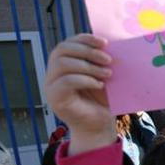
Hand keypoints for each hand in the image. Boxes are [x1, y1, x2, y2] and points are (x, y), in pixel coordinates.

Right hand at [45, 34, 115, 154]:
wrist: (99, 125)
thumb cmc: (102, 99)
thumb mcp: (103, 75)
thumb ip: (102, 60)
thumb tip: (114, 44)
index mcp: (63, 63)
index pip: (67, 43)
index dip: (85, 39)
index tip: (105, 43)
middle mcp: (53, 72)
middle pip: (62, 49)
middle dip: (88, 51)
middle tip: (109, 60)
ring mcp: (51, 85)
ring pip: (62, 63)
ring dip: (88, 66)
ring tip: (107, 74)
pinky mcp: (54, 98)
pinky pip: (65, 81)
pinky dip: (85, 80)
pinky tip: (99, 85)